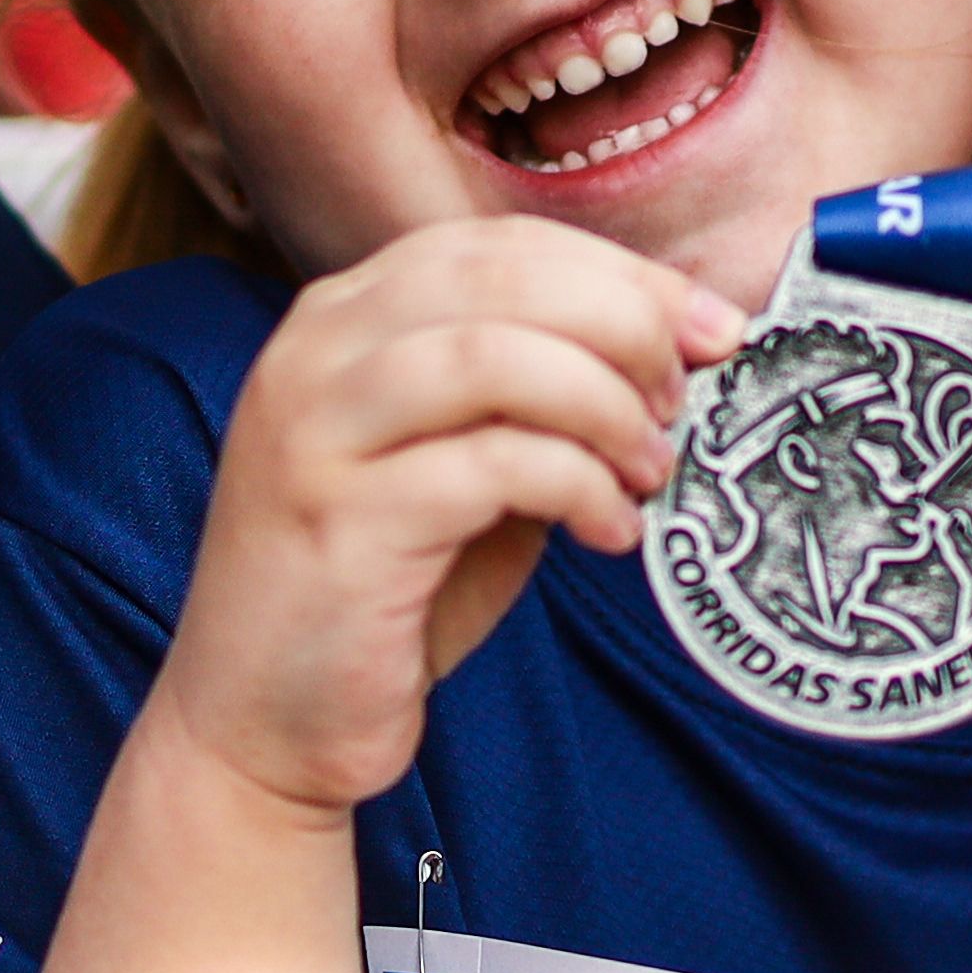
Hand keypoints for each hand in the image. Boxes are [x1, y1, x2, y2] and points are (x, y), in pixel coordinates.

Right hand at [146, 217, 746, 817]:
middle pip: (501, 279)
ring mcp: (316, 432)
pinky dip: (579, 489)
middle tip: (680, 399)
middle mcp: (314, 353)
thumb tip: (675, 346)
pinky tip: (608, 534)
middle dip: (625, 326)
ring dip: (604, 406)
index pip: (499, 246)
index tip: (710, 327)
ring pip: (494, 356)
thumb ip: (536, 400)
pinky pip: (492, 466)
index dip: (622, 274)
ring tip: (647, 469)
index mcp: (342, 319)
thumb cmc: (378, 594)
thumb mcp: (465, 467)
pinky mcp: (340, 520)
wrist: (260, 726)